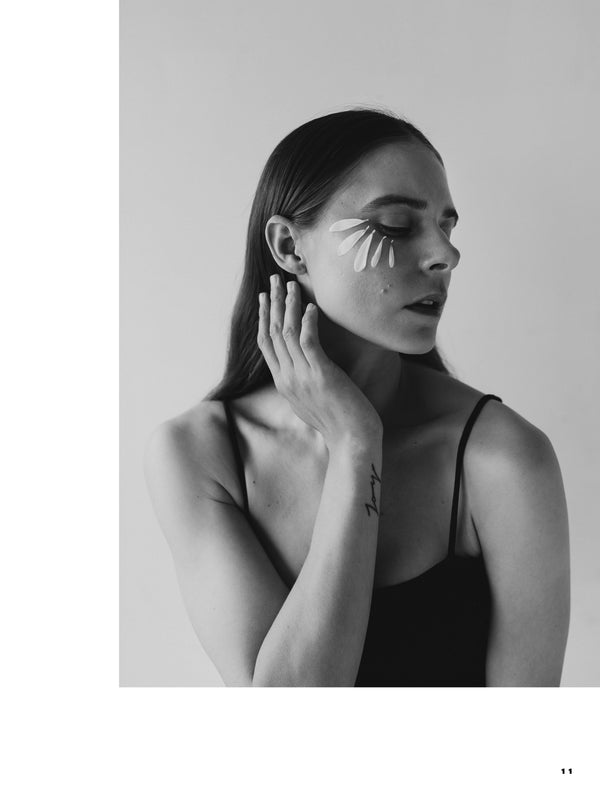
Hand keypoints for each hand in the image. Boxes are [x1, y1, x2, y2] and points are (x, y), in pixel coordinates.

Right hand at [257, 274, 382, 447]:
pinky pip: (308, 341)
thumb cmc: (337, 422)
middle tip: (273, 280)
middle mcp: (287, 377)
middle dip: (272, 303)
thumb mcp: (309, 402)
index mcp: (283, 383)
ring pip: (287, 333)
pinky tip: (311, 307)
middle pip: (272, 333)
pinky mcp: (321, 374)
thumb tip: (301, 369)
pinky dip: (307, 321)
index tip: (264, 298)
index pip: (266, 344)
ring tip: (292, 285)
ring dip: (288, 305)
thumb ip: (300, 383)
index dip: (263, 318)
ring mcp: (302, 376)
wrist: (351, 440)